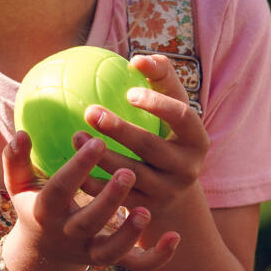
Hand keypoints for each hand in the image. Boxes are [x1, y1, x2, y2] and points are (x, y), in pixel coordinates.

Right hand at [3, 121, 180, 270]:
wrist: (42, 253)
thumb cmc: (35, 206)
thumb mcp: (19, 185)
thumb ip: (16, 160)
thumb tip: (22, 133)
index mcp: (46, 212)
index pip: (61, 189)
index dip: (78, 167)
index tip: (96, 142)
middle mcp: (68, 235)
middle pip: (89, 222)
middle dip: (108, 199)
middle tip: (128, 171)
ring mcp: (89, 252)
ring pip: (112, 251)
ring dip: (130, 234)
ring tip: (146, 211)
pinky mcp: (108, 262)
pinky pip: (135, 265)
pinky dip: (156, 257)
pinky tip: (174, 238)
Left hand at [81, 55, 208, 233]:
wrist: (173, 192)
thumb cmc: (167, 135)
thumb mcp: (172, 109)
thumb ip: (161, 80)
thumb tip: (138, 60)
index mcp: (198, 139)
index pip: (182, 117)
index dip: (158, 104)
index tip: (129, 92)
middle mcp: (187, 168)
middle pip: (151, 147)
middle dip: (120, 129)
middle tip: (90, 111)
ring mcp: (167, 192)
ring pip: (131, 175)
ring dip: (101, 156)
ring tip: (76, 137)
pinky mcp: (146, 211)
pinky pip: (116, 197)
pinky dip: (94, 183)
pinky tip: (73, 168)